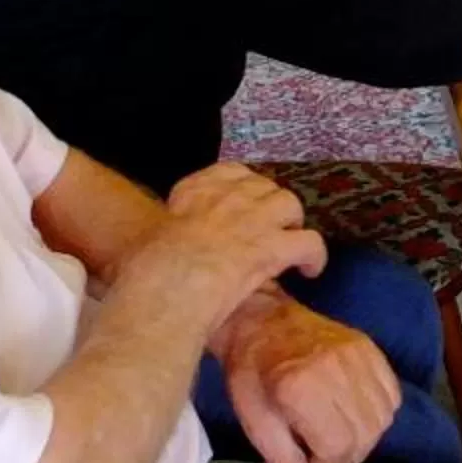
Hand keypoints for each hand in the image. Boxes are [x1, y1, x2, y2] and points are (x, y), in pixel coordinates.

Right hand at [139, 162, 325, 334]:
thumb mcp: (151, 238)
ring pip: (290, 204)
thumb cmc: (147, 273)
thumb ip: (169, 232)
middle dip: (269, 205)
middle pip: (264, 186)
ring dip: (292, 222)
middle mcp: (228, 196)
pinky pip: (310, 242)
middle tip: (268, 228)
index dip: (242, 188)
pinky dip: (313, 256)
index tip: (241, 205)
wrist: (165, 290)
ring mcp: (254, 218)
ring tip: (288, 242)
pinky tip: (309, 270)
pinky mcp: (274, 246)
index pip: (229, 172)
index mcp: (194, 191)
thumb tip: (167, 244)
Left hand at [211, 296, 400, 462]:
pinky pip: (392, 396)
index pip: (337, 448)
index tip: (305, 455)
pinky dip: (377, 412)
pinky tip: (351, 410)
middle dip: (344, 453)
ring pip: (382, 420)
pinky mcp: (370, 348)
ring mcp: (358, 355)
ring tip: (335, 427)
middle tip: (318, 444)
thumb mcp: (258, 426)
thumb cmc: (251, 377)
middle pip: (364, 437)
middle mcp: (336, 369)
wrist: (261, 320)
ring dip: (362, 435)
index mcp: (301, 389)